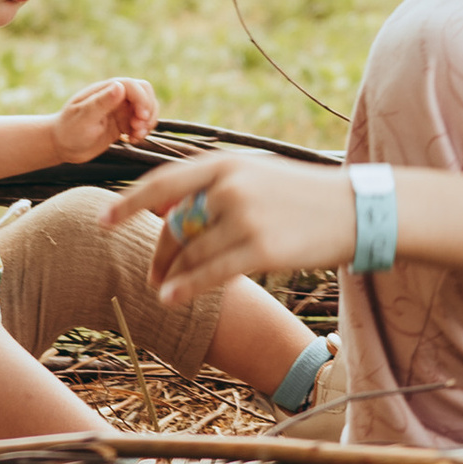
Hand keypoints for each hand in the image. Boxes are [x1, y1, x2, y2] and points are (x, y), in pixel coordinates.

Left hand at [53, 76, 157, 161]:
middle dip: (148, 110)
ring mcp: (120, 109)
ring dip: (148, 121)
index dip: (142, 99)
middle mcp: (115, 96)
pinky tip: (133, 140)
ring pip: (146, 107)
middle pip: (145, 92)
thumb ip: (101, 102)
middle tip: (138, 128)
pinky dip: (144, 130)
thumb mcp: (84, 117)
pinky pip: (142, 122)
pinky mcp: (123, 123)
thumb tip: (119, 87)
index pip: (133, 86)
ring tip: (136, 136)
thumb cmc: (69, 130)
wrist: (63, 146)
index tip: (140, 118)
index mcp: (105, 90)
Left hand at [104, 148, 359, 300]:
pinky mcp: (262, 250)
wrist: (359, 209)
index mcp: (227, 164)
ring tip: (161, 290)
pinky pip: (211, 273)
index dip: (129, 202)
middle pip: (176, 224)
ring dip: (171, 275)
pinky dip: (186, 287)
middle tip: (151, 274)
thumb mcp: (260, 175)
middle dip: (160, 252)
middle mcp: (231, 187)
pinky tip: (171, 299)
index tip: (104, 219)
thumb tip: (175, 207)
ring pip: (191, 252)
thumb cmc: (306, 196)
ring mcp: (246, 218)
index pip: (164, 182)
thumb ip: (218, 187)